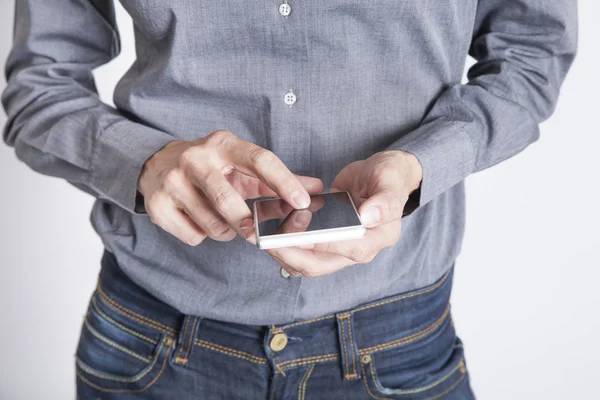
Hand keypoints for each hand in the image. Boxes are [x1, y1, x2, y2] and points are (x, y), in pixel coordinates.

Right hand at [138, 130, 322, 245]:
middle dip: (247, 223)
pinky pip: (193, 235)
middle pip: (227, 200)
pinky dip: (203, 236)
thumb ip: (276, 178)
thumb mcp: (241, 166)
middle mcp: (196, 158)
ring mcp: (173, 180)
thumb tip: (315, 190)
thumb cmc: (210, 168)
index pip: (259, 159)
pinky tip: (199, 221)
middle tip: (258, 236)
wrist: (156, 165)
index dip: (284, 181)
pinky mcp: (157, 203)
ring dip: (226, 231)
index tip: (303, 202)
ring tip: (224, 221)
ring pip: (211, 223)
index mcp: (223, 144)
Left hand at [266, 151, 421, 277]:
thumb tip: (369, 217)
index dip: (324, 245)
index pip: (350, 249)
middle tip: (268, 240)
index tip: (299, 234)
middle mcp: (359, 249)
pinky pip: (302, 250)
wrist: (383, 174)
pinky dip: (285, 244)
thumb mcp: (391, 181)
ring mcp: (339, 247)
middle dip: (292, 255)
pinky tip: (270, 230)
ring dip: (284, 253)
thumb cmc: (390, 176)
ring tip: (263, 236)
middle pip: (320, 265)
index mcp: (377, 238)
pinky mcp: (325, 240)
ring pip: (306, 263)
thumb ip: (385, 200)